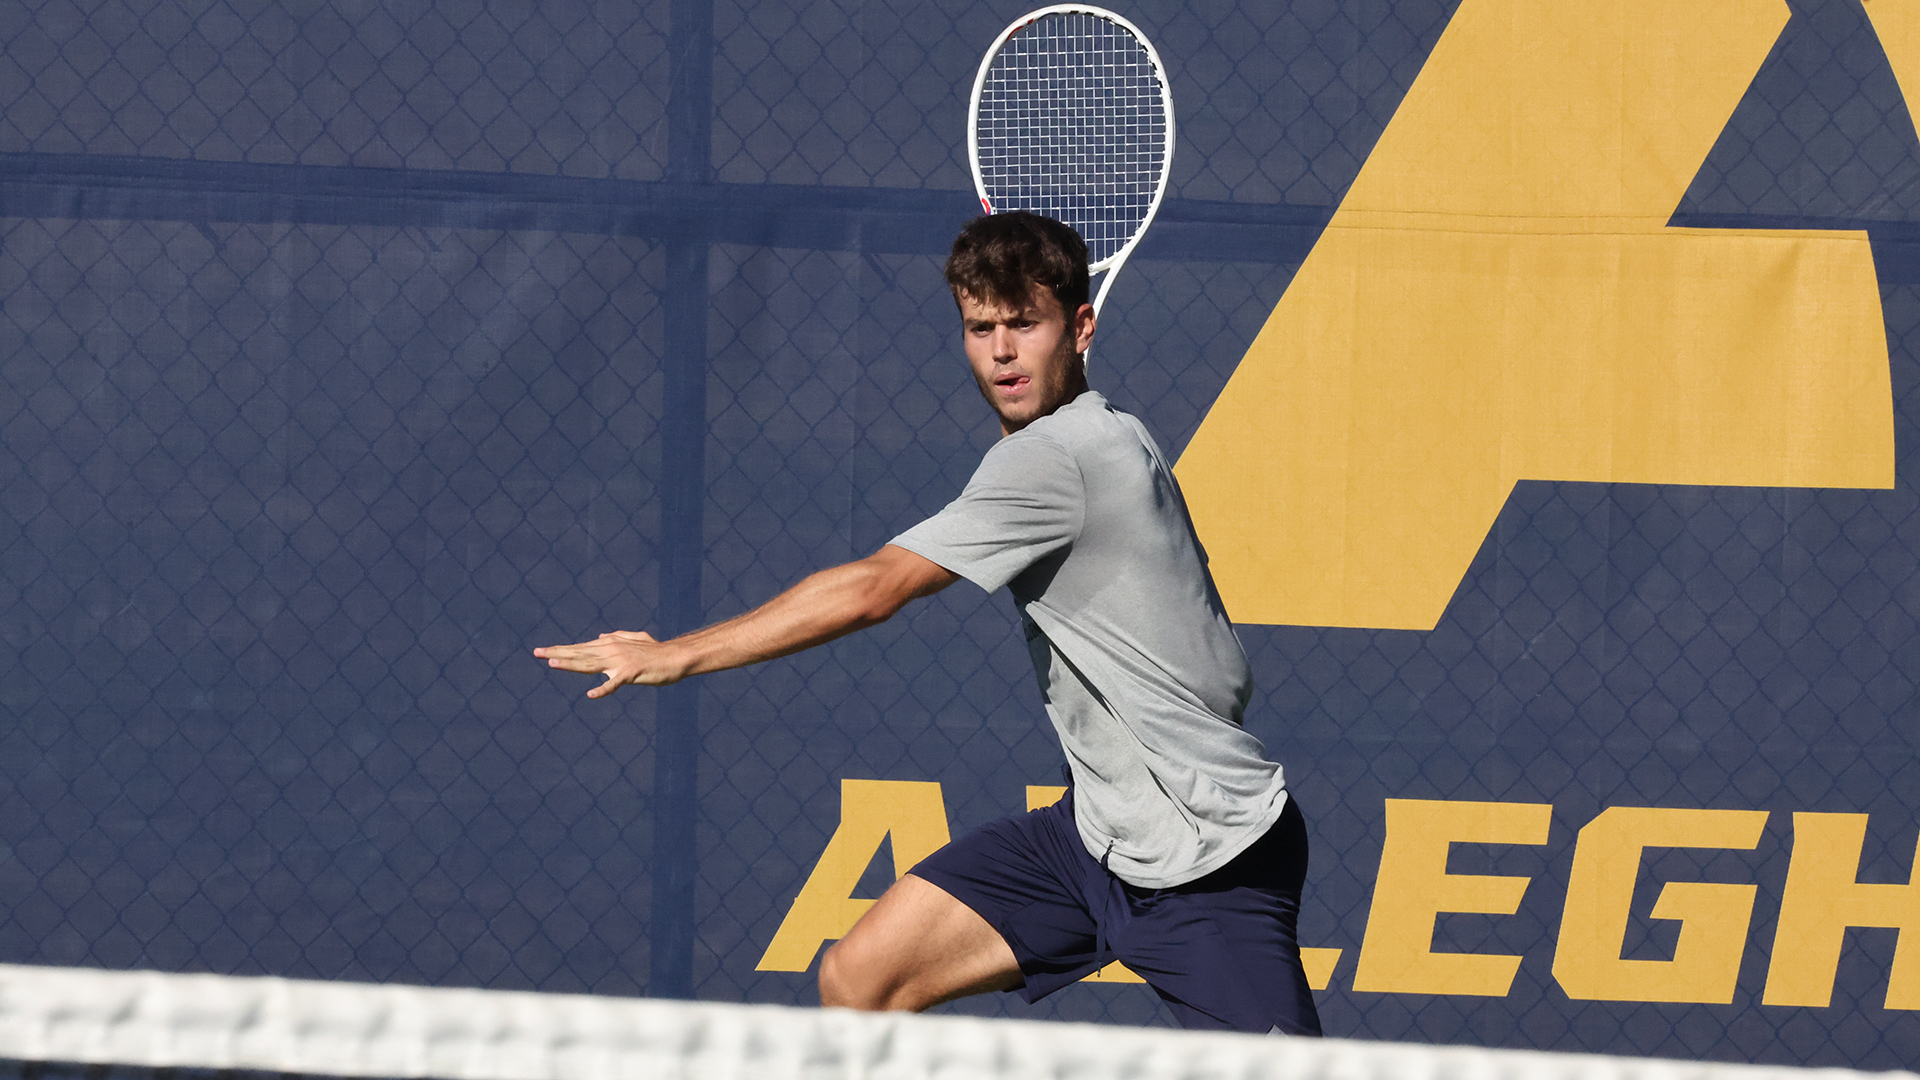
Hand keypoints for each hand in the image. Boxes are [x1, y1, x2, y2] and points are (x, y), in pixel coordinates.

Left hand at [533, 631, 687, 697]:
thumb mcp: (635, 639)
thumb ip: (617, 636)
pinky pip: (614, 684)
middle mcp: (611, 650)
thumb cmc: (656, 651)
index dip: (561, 649)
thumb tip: (600, 636)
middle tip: (537, 652)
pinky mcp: (631, 673)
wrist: (675, 657)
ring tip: (553, 664)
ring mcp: (620, 662)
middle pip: (580, 653)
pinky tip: (591, 695)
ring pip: (591, 664)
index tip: (543, 651)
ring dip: (572, 664)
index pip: (581, 647)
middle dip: (558, 653)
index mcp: (610, 644)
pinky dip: (603, 689)